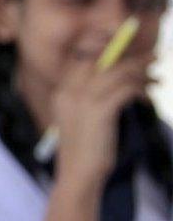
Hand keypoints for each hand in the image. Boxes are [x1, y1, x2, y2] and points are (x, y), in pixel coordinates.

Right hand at [50, 47, 152, 189]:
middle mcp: (69, 91)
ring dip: (143, 73)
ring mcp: (82, 100)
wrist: (79, 175)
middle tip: (155, 57)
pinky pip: (126, 89)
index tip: (129, 45)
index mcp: (63, 90)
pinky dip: (142, 91)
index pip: (83, 54)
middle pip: (104, 58)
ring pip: (119, 71)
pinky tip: (148, 100)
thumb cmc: (86, 148)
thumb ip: (93, 95)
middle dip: (133, 55)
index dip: (107, 45)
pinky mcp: (99, 111)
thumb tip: (121, 75)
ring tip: (157, 80)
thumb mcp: (83, 117)